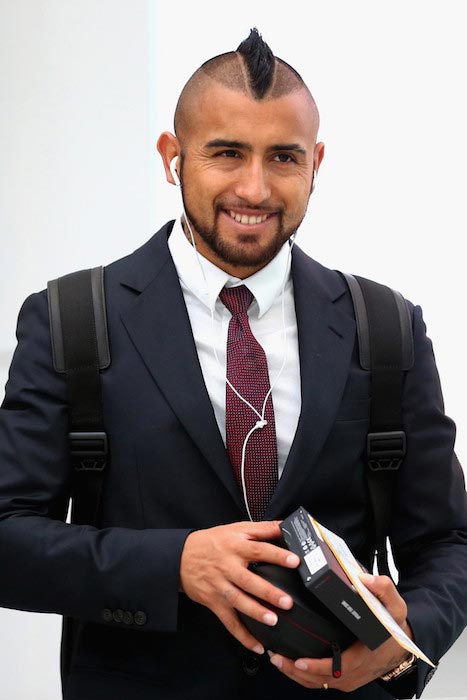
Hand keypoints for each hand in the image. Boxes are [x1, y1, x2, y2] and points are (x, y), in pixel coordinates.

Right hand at [179, 520, 299, 652]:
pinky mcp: (213, 601)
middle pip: (249, 580)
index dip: (277, 555)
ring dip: (256, 612)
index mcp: (236, 546)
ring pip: (238, 601)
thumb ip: (262, 529)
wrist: (180, 556)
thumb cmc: (213, 542)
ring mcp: (219, 585)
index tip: (294, 561)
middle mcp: (227, 566)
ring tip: (273, 621)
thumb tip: (285, 526)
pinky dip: (242, 635)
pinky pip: (228, 621)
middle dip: (268, 592)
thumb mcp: (236, 529)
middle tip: (287, 601)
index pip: (259, 550)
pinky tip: (257, 645)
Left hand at [269, 573, 413, 690]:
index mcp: (364, 656)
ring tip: (277, 660)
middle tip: (276, 658)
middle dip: (296, 671)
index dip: (318, 667)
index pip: (338, 667)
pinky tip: (290, 664)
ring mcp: (350, 678)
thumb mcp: (395, 606)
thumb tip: (365, 579)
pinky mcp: (345, 678)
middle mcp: (355, 672)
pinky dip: (304, 676)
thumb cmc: (395, 629)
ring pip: (319, 684)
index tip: (299, 661)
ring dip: (296, 675)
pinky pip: (322, 682)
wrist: (402, 648)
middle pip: (322, 680)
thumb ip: (383, 589)